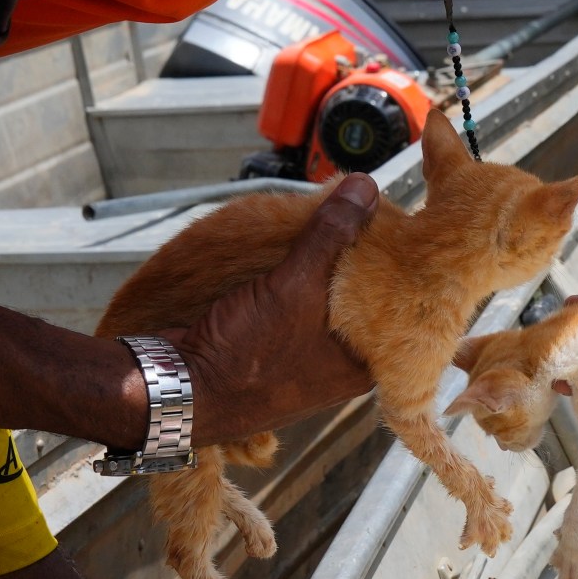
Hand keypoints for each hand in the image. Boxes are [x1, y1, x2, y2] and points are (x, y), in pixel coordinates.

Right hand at [167, 176, 379, 445]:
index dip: (401, 270)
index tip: (402, 229)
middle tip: (368, 216)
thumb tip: (365, 187)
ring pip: (329, 304)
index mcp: (362, 367)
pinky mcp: (275, 352)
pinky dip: (299, 282)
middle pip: (365, 304)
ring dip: (326, 269)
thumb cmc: (246, 355)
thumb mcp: (294, 286)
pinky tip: (298, 250)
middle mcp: (341, 369)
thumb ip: (331, 235)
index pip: (400, 312)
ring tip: (333, 223)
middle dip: (362, 262)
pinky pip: (299, 309)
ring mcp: (307, 363)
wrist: (175, 391)